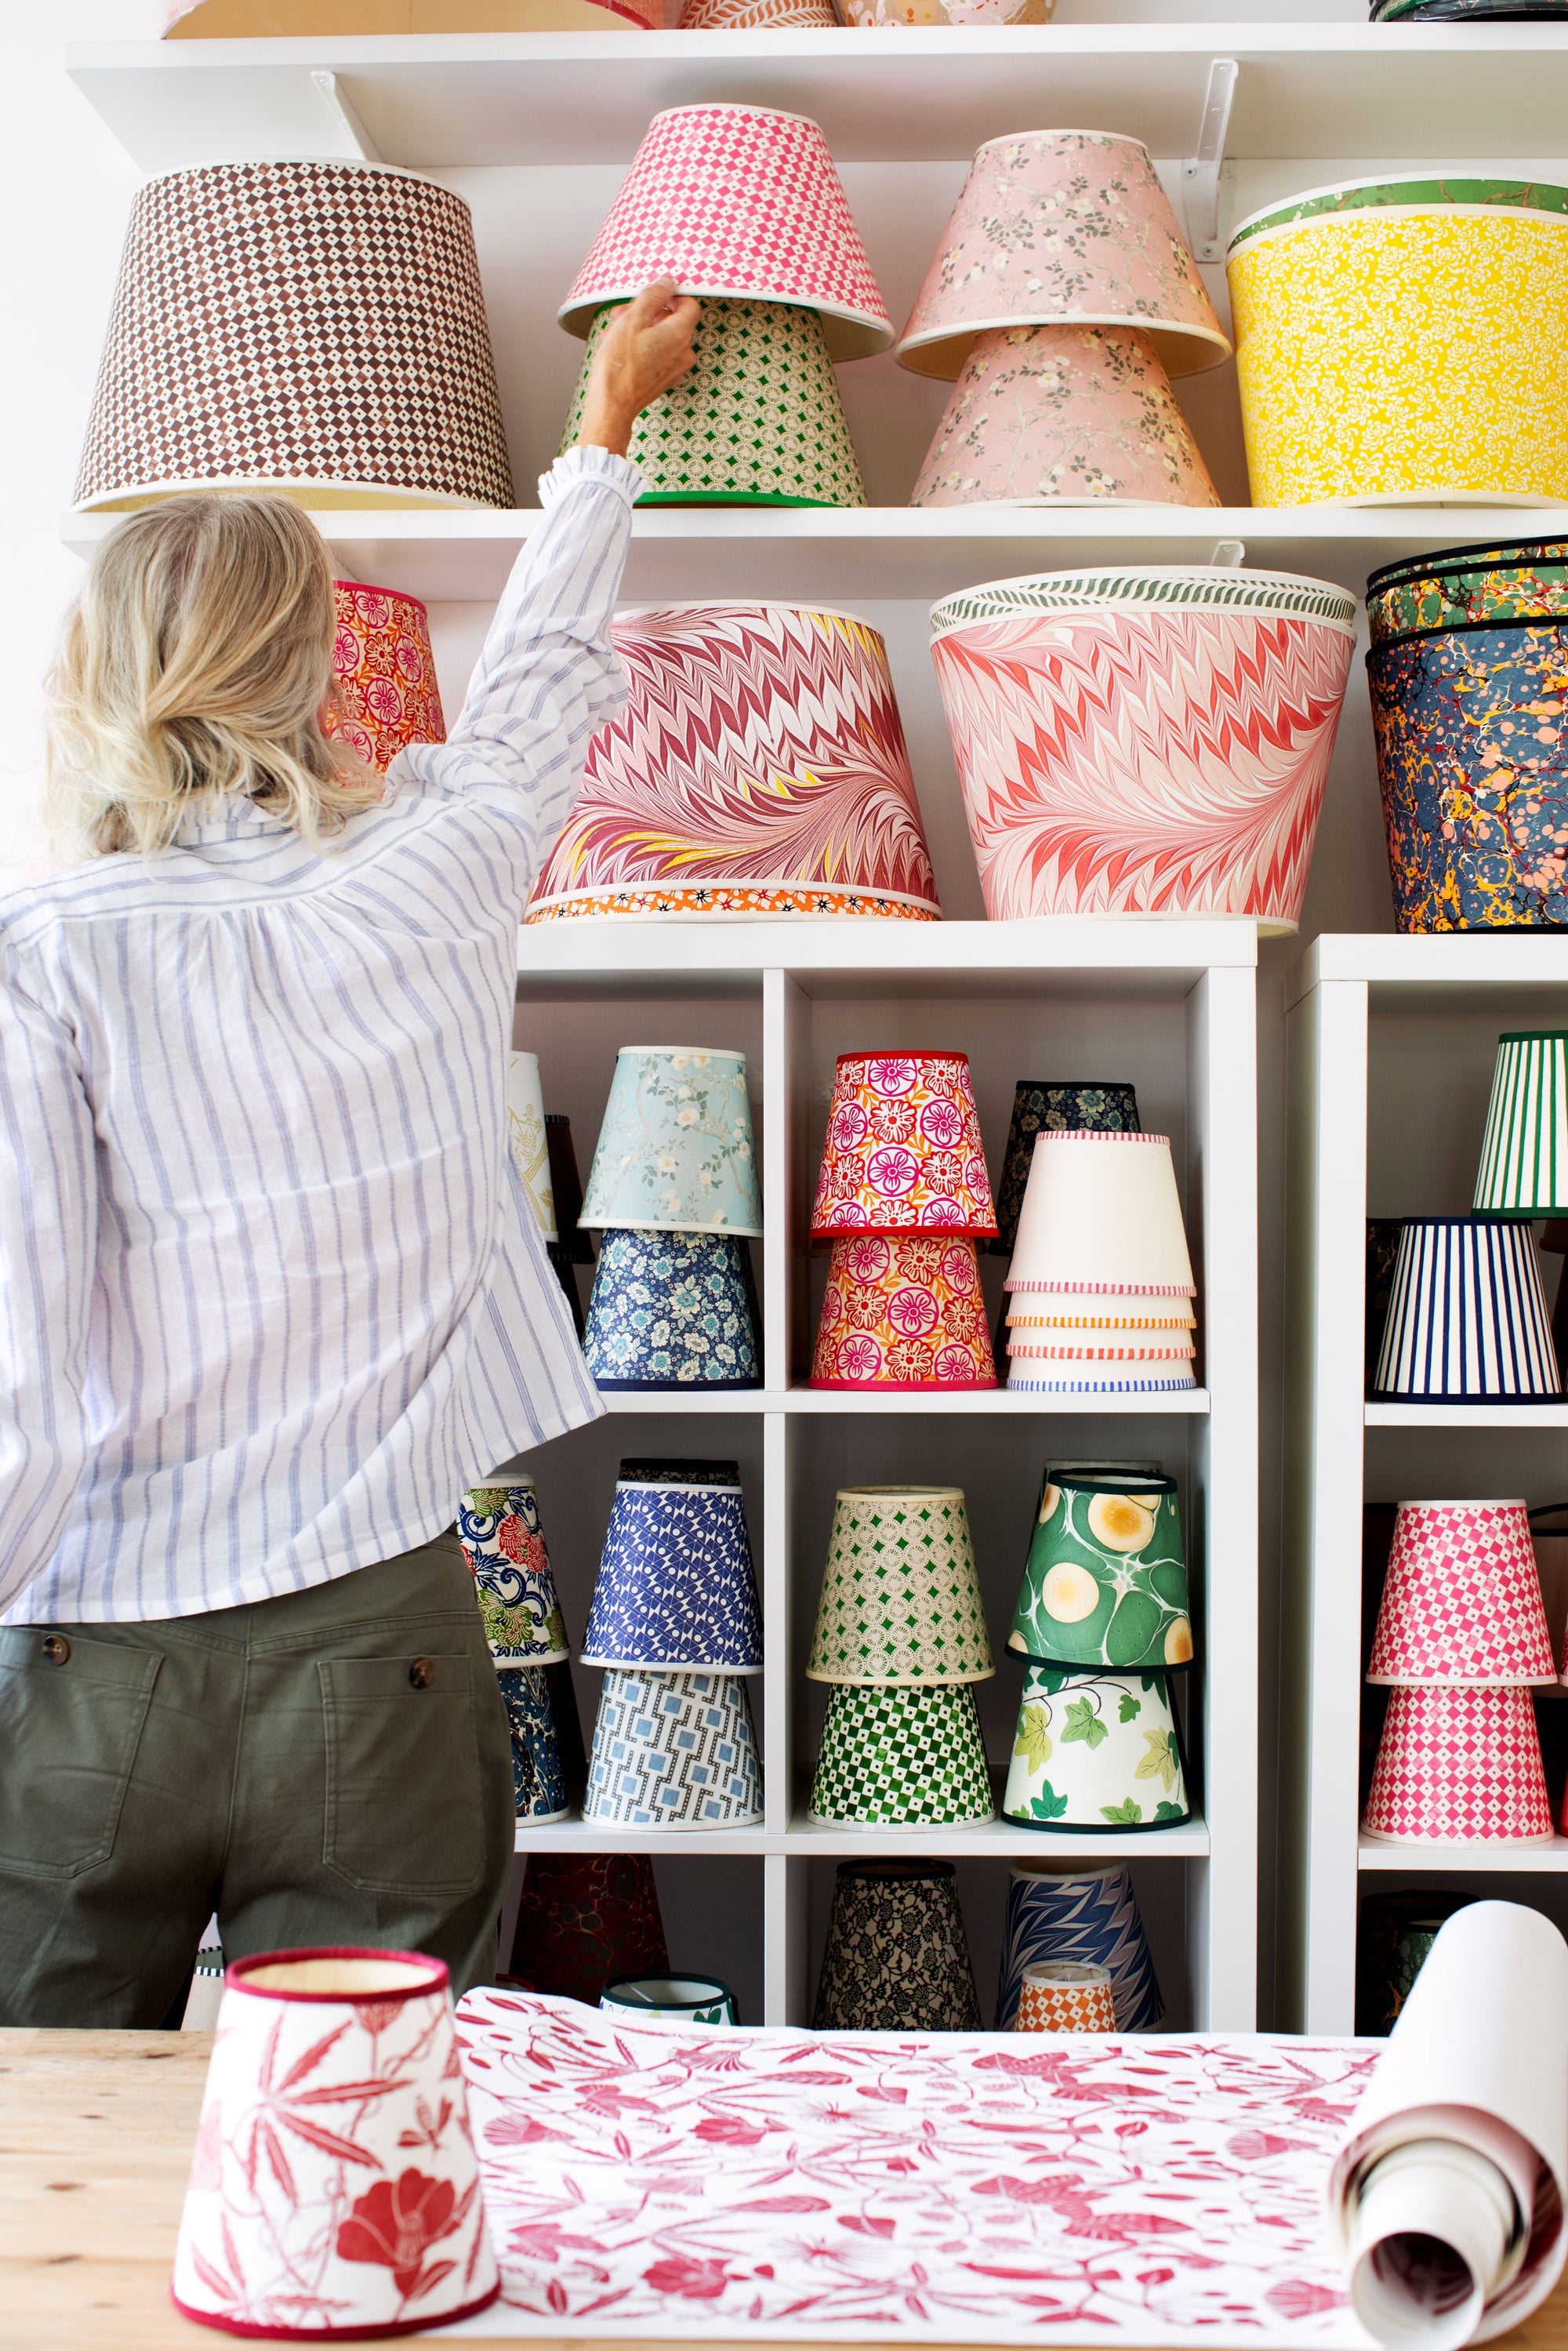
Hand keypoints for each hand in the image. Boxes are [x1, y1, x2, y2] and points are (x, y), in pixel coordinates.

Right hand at [574, 278, 700, 457]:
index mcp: (680, 334)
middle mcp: (684, 352)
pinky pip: (658, 354)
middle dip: (647, 312)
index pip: (690, 304)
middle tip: (623, 313)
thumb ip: (653, 295)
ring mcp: (676, 368)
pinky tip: (620, 346)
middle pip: (672, 320)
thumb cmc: (619, 366)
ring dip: (640, 328)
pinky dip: (642, 345)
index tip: (653, 296)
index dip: (671, 296)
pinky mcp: (665, 379)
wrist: (612, 405)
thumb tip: (668, 282)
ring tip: (615, 330)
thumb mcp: (632, 319)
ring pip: (663, 337)